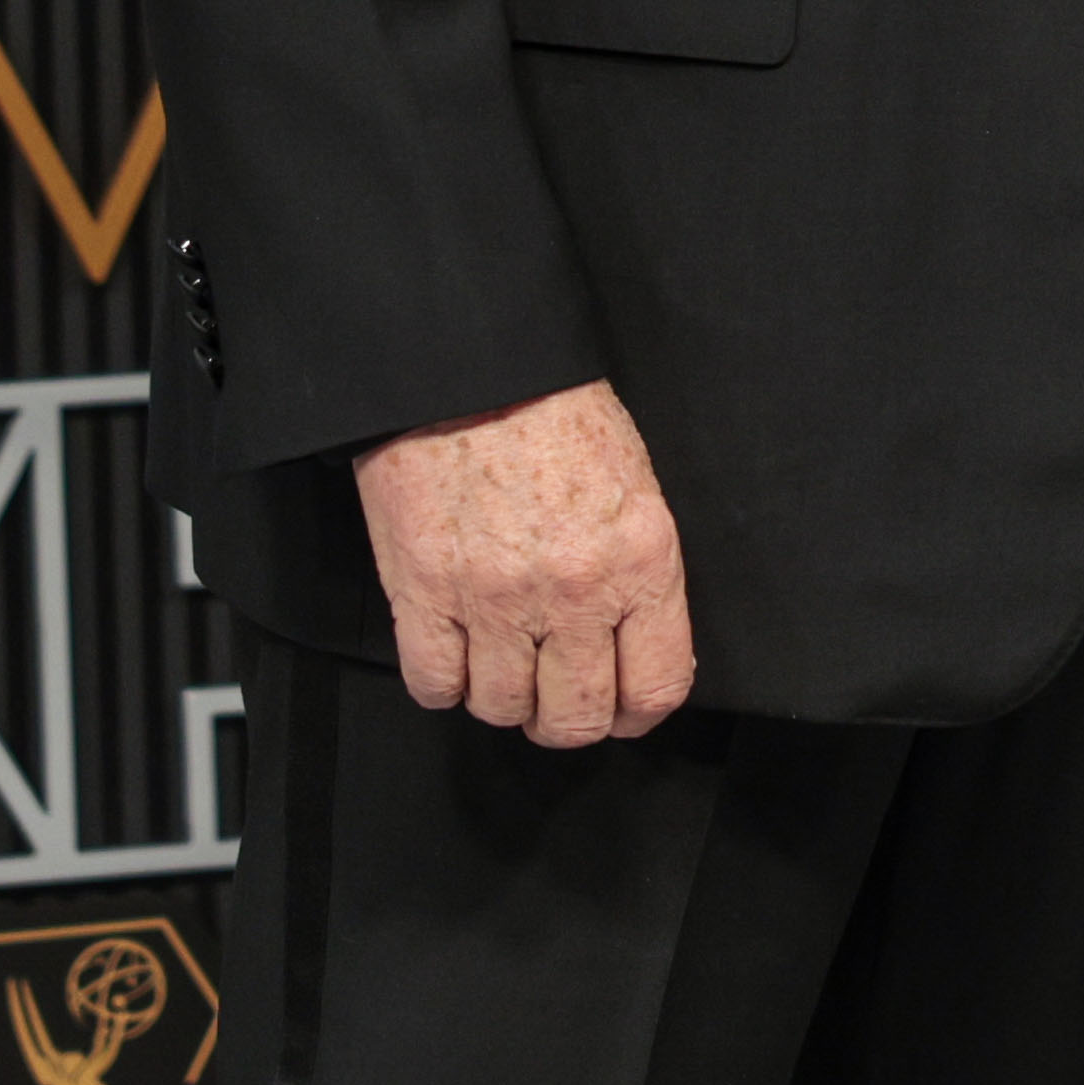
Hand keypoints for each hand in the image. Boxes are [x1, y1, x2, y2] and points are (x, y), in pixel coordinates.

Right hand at [353, 378, 694, 747]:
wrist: (474, 366)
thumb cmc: (556, 414)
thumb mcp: (634, 484)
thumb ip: (638, 574)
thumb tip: (637, 649)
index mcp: (641, 556)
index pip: (658, 686)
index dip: (638, 712)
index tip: (622, 707)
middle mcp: (575, 589)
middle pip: (577, 718)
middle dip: (568, 718)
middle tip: (556, 694)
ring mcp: (497, 596)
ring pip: (502, 709)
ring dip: (503, 695)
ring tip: (503, 655)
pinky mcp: (426, 592)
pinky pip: (435, 687)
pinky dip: (444, 681)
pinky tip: (455, 647)